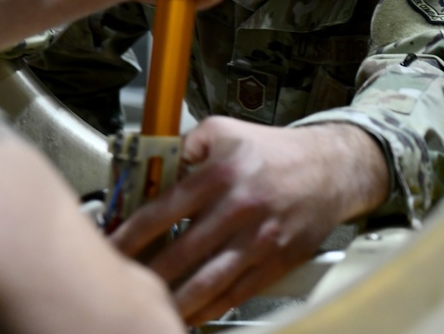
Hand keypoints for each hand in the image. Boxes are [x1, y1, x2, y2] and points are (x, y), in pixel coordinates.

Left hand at [110, 117, 389, 323]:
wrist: (331, 169)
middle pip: (180, 253)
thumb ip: (188, 143)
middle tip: (125, 283)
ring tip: (154, 305)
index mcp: (222, 174)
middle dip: (146, 273)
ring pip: (207, 282)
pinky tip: (192, 312)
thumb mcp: (226, 130)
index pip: (162, 212)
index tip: (112, 248)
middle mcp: (239, 208)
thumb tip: (154, 163)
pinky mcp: (277, 261)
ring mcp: (259, 239)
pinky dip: (210, 308)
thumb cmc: (277, 152)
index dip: (130, 235)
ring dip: (175, 299)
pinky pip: (236, 293)